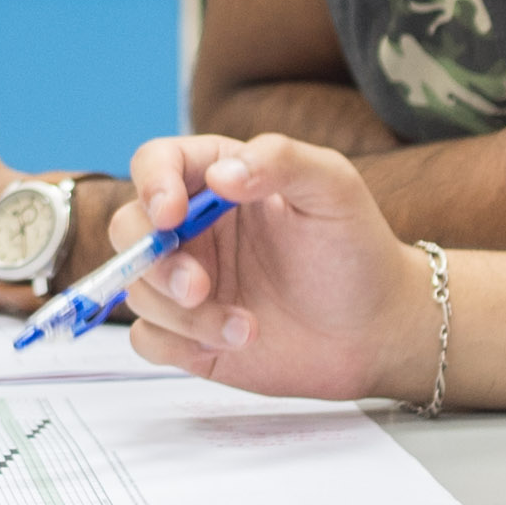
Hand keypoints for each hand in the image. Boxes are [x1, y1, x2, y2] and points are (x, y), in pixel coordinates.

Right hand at [108, 132, 414, 399]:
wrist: (376, 331)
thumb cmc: (357, 250)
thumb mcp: (333, 188)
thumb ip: (280, 160)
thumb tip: (222, 175)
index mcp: (217, 179)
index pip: (156, 163)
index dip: (151, 184)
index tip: (172, 214)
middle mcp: (193, 228)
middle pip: (129, 229)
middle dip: (155, 261)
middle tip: (198, 287)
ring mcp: (187, 282)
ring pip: (136, 289)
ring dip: (183, 314)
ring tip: (247, 327)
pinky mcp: (188, 333)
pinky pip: (147, 338)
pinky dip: (177, 344)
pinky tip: (230, 344)